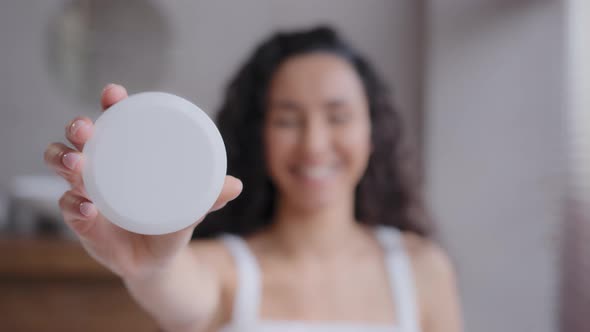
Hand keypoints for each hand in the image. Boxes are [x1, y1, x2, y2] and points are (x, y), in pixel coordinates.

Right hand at [43, 84, 241, 278]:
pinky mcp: (80, 220)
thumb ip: (209, 197)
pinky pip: (67, 207)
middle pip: (79, 138)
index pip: (115, 122)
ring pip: (62, 166)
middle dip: (77, 127)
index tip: (114, 93)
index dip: (111, 103)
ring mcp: (87, 192)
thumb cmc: (170, 224)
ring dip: (63, 159)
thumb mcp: (191, 209)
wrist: (156, 262)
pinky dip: (74, 205)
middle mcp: (102, 169)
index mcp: (127, 156)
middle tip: (85, 128)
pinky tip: (88, 208)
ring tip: (78, 163)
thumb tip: (236, 186)